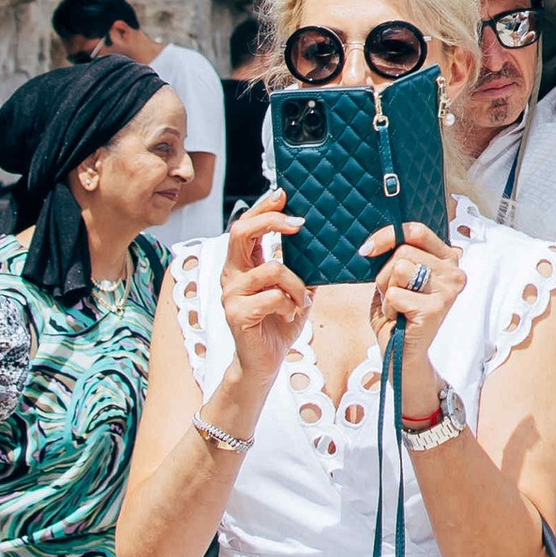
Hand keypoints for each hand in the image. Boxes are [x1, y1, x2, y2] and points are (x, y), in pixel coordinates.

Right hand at [219, 197, 307, 395]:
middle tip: (299, 224)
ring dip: (296, 284)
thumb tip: (325, 239)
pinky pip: (273, 296)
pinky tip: (290, 315)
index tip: (283, 193)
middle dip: (271, 221)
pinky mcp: (236, 314)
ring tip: (301, 300)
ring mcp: (230, 294)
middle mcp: (231, 274)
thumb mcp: (295, 289)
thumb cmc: (279, 323)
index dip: (262, 207)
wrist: (265, 363)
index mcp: (242, 264)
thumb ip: (301, 266)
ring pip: (271, 269)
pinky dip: (290, 304)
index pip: (245, 225)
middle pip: (241, 232)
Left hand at [365, 221, 466, 414]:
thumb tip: (374, 243)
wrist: (403, 356)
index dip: (388, 236)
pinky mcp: (436, 308)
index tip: (368, 249)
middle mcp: (454, 272)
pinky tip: (400, 319)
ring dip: (387, 291)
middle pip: (403, 252)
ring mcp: (448, 290)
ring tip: (398, 306)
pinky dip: (389, 308)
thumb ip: (396, 257)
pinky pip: (396, 293)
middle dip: (386, 275)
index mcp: (447, 259)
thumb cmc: (399, 315)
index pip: (417, 231)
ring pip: (399, 269)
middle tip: (393, 295)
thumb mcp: (397, 279)